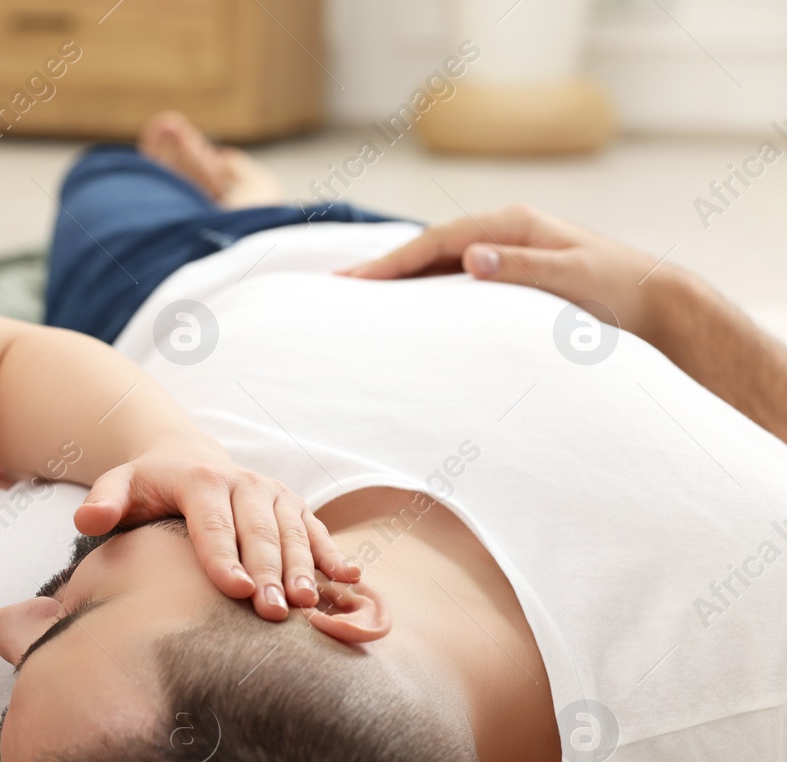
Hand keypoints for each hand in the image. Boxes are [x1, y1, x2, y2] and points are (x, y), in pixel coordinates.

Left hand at [73, 441, 360, 620]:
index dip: (224, 557)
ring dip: (302, 568)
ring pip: (291, 533)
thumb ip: (103, 501)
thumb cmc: (148, 485)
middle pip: (257, 533)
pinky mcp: (292, 505)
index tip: (235, 590)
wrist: (186, 457)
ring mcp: (272, 493)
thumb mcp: (119, 485)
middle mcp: (242, 483)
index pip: (212, 524)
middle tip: (272, 612)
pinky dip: (333, 554)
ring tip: (305, 604)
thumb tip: (88, 519)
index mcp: (200, 481)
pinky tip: (349, 579)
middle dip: (268, 572)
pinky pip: (315, 530)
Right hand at [337, 204, 664, 339]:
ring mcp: (505, 251)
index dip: (393, 262)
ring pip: (438, 262)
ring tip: (358, 297)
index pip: (437, 241)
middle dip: (383, 268)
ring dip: (399, 278)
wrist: (656, 302)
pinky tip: (405, 304)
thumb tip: (468, 258)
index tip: (353, 283)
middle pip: (428, 248)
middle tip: (336, 289)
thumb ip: (522, 268)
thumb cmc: (619, 291)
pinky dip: (423, 288)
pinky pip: (454, 278)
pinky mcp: (510, 273)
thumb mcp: (574, 277)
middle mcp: (503, 232)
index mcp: (512, 225)